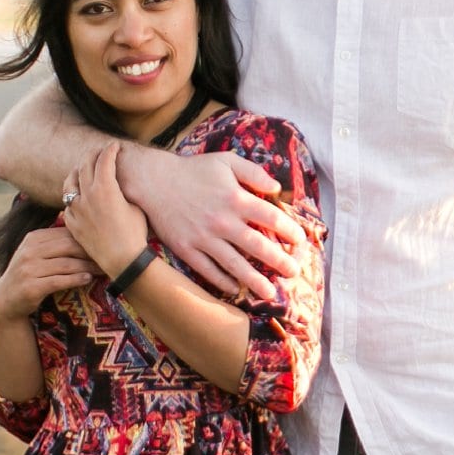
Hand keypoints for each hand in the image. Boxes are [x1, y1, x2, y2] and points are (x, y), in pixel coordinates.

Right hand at [0, 226, 98, 321]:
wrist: (7, 299)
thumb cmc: (29, 273)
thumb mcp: (37, 253)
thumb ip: (56, 243)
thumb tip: (88, 232)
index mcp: (33, 238)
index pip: (65, 234)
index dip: (86, 239)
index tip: (104, 244)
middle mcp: (29, 251)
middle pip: (68, 247)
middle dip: (90, 252)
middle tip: (107, 257)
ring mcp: (29, 269)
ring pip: (66, 265)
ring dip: (87, 267)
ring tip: (101, 269)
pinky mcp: (31, 287)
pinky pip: (59, 281)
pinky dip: (75, 279)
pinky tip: (88, 279)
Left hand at [61, 142, 150, 276]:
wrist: (122, 259)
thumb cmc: (135, 233)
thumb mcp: (135, 206)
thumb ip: (123, 191)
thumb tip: (119, 184)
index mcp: (105, 188)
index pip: (104, 160)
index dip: (110, 150)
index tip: (114, 145)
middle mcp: (87, 195)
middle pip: (84, 166)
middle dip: (93, 155)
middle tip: (99, 151)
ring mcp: (76, 209)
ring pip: (70, 182)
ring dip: (77, 172)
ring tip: (82, 169)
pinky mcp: (72, 222)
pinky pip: (68, 203)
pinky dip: (73, 195)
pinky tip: (78, 195)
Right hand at [119, 146, 304, 300]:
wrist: (153, 181)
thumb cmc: (193, 170)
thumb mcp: (227, 161)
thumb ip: (254, 173)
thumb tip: (277, 187)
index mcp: (236, 198)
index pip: (271, 219)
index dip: (290, 231)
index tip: (301, 241)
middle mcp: (222, 221)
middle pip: (257, 246)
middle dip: (279, 261)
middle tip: (294, 273)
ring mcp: (203, 237)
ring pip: (234, 264)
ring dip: (254, 280)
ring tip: (270, 293)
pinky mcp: (185, 248)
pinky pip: (207, 269)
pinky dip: (222, 281)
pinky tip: (235, 289)